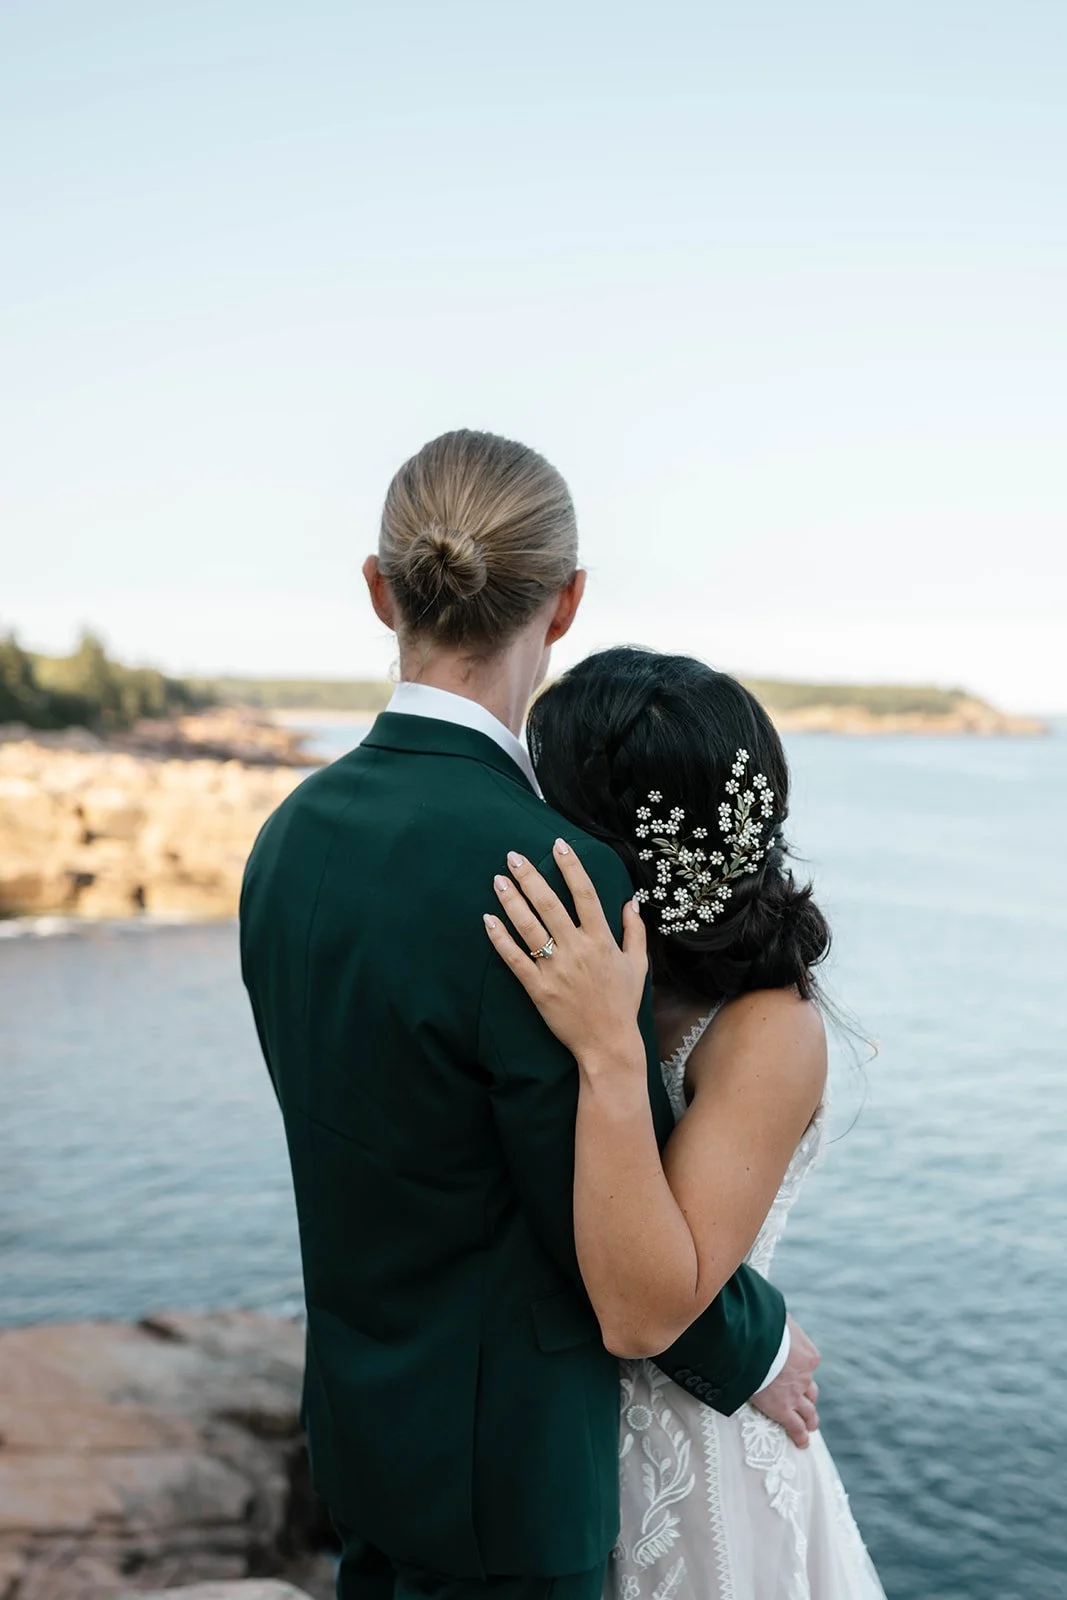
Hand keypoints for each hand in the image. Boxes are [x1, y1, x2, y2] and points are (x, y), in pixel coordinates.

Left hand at [483, 839, 647, 1069]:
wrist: (608, 1044)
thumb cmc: (622, 1004)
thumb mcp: (637, 965)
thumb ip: (635, 931)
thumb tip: (632, 902)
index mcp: (602, 940)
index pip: (585, 894)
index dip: (571, 867)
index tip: (558, 845)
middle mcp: (578, 950)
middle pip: (550, 905)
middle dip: (530, 877)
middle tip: (513, 856)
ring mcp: (556, 969)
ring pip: (529, 928)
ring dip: (512, 901)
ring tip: (498, 881)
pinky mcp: (539, 988)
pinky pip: (515, 959)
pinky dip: (500, 939)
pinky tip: (488, 920)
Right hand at [749, 1316, 820, 1448]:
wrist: (754, 1342)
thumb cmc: (762, 1324)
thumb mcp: (775, 1317)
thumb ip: (776, 1321)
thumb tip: (767, 1310)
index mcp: (808, 1355)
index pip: (809, 1366)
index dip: (801, 1371)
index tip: (793, 1372)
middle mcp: (805, 1377)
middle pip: (811, 1391)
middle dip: (808, 1398)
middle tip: (806, 1404)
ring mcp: (795, 1395)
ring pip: (808, 1412)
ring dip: (809, 1419)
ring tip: (809, 1426)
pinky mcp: (782, 1409)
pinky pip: (795, 1427)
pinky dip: (800, 1436)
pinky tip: (801, 1443)